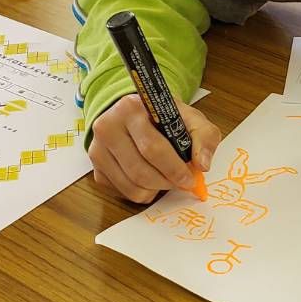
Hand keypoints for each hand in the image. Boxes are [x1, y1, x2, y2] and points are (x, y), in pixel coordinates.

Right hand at [89, 93, 221, 203]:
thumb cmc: (164, 118)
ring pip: (130, 186)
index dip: (174, 168)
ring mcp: (97, 149)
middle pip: (139, 171)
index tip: (189, 178)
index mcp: (130, 109)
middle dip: (166, 182)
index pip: (152, 147)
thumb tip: (202, 164)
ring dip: (155, 190)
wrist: (137, 115)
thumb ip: (204, 136)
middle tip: (181, 183)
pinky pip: (122, 192)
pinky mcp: (96, 168)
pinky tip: (150, 180)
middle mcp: (107, 127)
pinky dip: (142, 193)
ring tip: (167, 180)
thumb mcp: (190, 117)